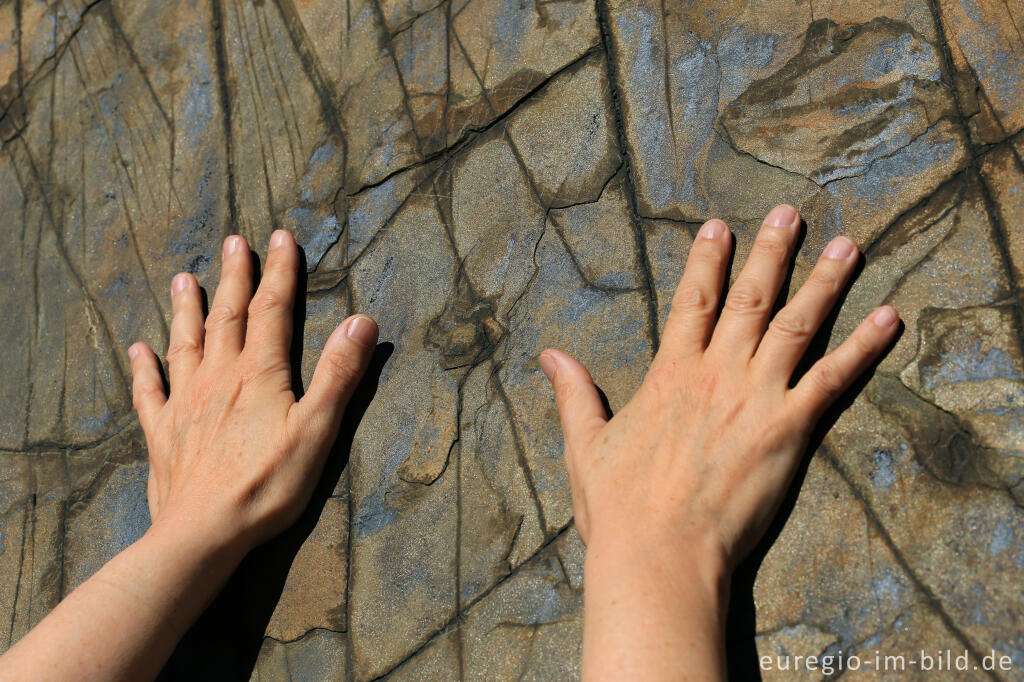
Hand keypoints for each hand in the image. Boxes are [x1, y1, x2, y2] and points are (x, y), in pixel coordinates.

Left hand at [129, 230, 378, 555]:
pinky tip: (138, 350)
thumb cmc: (267, 484)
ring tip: (186, 277)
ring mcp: (185, 403)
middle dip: (235, 277)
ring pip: (185, 343)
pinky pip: (149, 391)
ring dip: (187, 308)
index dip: (279, 271)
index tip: (280, 238)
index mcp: (259, 373)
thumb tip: (361, 322)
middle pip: (227, 316)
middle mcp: (218, 377)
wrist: (203, 532)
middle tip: (234, 242)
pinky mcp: (162, 433)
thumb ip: (338, 374)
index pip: (273, 310)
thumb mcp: (317, 429)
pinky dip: (143, 367)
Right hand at [539, 204, 898, 678]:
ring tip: (847, 246)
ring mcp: (757, 398)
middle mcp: (717, 373)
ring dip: (824, 282)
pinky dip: (864, 347)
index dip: (706, 261)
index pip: (691, 301)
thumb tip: (548, 354)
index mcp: (670, 373)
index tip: (717, 227)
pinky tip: (889, 318)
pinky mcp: (790, 430)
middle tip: (789, 213)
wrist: (658, 554)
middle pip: (750, 298)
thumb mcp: (585, 444)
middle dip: (771, 252)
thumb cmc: (619, 506)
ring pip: (797, 325)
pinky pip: (834, 379)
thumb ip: (574, 393)